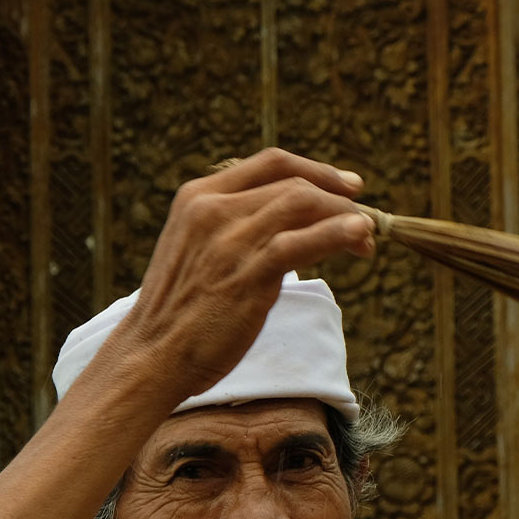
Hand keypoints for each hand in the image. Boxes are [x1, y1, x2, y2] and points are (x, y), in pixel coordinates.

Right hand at [94, 147, 373, 402]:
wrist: (151, 355)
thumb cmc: (179, 313)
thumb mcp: (199, 252)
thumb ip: (235, 229)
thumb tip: (289, 228)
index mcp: (198, 196)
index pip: (271, 163)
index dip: (317, 169)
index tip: (347, 186)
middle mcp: (212, 208)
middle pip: (294, 183)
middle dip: (338, 200)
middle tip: (366, 224)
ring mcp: (229, 238)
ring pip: (302, 204)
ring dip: (344, 218)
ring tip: (366, 239)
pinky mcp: (247, 272)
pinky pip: (302, 241)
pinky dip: (337, 234)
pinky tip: (359, 238)